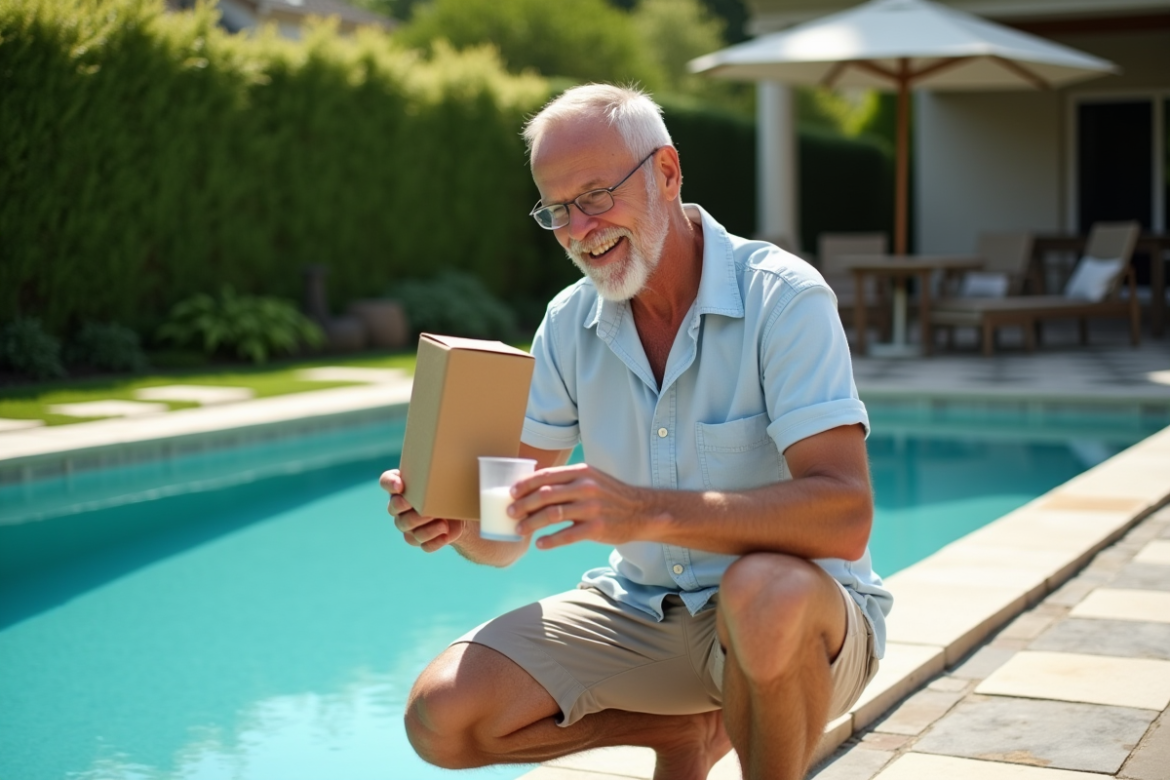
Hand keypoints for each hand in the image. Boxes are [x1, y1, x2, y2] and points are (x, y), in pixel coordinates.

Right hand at [379, 469, 466, 552]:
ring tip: (442, 523)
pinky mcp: (423, 541)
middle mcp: (400, 508)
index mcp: (402, 487)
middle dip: (410, 510)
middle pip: (395, 510)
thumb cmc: (447, 488)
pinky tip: (446, 535)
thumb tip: (454, 457)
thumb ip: (441, 468)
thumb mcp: (445, 476)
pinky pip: (424, 546)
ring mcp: (409, 527)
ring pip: (409, 531)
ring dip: (425, 529)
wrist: (458, 510)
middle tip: (424, 508)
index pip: (386, 481)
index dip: (390, 483)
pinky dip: (435, 541)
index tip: (400, 485)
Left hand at [509, 463, 650, 549]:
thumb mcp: (593, 478)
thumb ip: (568, 479)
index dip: (525, 485)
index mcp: (582, 472)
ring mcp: (591, 508)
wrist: (642, 511)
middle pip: (545, 495)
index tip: (511, 493)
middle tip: (510, 513)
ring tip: (520, 529)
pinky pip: (567, 535)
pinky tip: (540, 544)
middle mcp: (585, 487)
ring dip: (531, 523)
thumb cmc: (611, 495)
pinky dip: (550, 540)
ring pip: (552, 515)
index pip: (546, 476)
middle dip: (523, 505)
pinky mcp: (597, 528)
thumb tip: (536, 484)